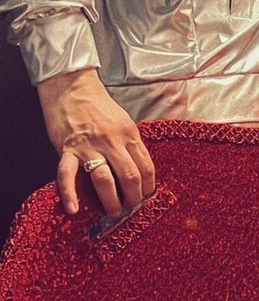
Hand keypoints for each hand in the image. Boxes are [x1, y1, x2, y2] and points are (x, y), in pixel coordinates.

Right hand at [37, 66, 155, 216]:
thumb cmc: (98, 106)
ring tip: (113, 212)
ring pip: (106, 180)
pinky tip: (73, 209)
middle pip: (130, 177)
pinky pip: (68, 175)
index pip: (146, 167)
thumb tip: (138, 169)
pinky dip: (69, 194)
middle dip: (133, 198)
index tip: (146, 197)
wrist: (71, 88)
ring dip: (111, 201)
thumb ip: (129, 144)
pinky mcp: (68, 149)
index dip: (148, 187)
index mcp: (129, 134)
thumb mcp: (123, 121)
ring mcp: (90, 146)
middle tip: (131, 209)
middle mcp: (112, 141)